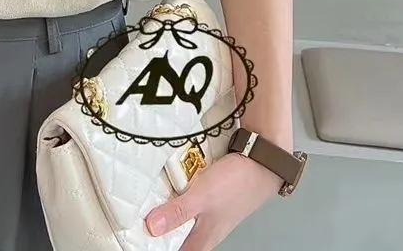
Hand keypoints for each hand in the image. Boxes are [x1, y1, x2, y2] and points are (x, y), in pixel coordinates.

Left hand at [143, 152, 282, 249]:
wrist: (261, 160)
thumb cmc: (238, 182)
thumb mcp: (202, 198)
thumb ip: (177, 213)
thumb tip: (152, 227)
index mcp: (204, 237)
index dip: (158, 246)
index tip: (140, 237)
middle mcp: (206, 226)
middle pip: (177, 233)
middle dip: (159, 225)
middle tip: (140, 214)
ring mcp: (209, 209)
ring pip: (182, 214)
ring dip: (167, 206)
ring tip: (149, 198)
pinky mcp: (210, 192)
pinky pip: (188, 197)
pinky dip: (177, 191)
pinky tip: (168, 181)